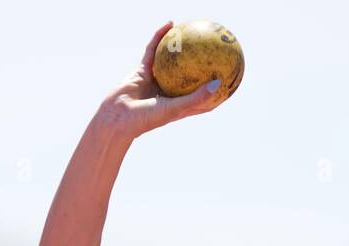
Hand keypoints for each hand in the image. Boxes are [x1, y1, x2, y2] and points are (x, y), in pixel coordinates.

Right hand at [104, 22, 226, 136]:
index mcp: (180, 106)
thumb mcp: (175, 109)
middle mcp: (170, 93)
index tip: (230, 81)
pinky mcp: (143, 70)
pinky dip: (160, 36)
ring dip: (181, 46)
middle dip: (202, 65)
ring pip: (172, 60)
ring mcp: (157, 81)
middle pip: (190, 77)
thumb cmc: (146, 119)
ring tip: (194, 31)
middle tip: (216, 51)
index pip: (203, 99)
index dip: (217, 91)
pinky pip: (154, 49)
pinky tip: (169, 24)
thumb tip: (218, 84)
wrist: (117, 117)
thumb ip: (196, 98)